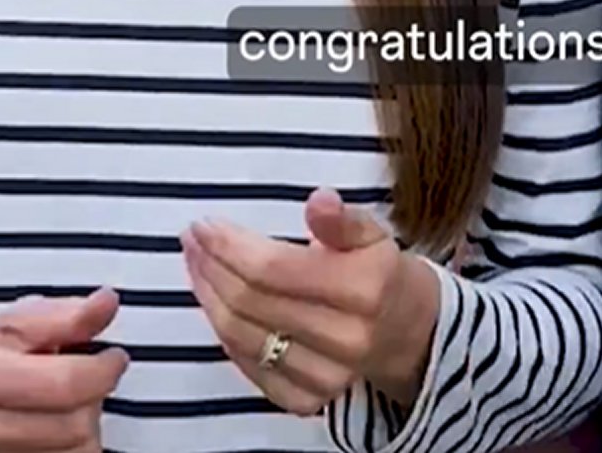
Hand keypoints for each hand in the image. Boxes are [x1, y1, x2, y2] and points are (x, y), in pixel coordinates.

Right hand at [0, 287, 127, 450]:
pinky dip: (70, 451)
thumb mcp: (7, 333)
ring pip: (75, 452)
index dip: (102, 368)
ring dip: (84, 429)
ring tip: (65, 407)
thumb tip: (106, 303)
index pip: (65, 385)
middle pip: (76, 424)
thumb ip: (59, 316)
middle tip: (87, 382)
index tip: (113, 358)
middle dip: (92, 398)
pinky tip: (54, 433)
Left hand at [181, 189, 439, 417]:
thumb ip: (343, 219)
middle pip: (252, 302)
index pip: (273, 268)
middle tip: (193, 240)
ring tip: (197, 265)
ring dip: (209, 297)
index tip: (205, 224)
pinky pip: (249, 369)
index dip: (230, 246)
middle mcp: (345, 339)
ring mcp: (325, 377)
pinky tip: (215, 306)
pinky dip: (224, 336)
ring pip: (242, 336)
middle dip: (212, 266)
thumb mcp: (372, 234)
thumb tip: (319, 200)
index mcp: (363, 289)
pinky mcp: (308, 401)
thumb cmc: (381, 273)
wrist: (408, 333)